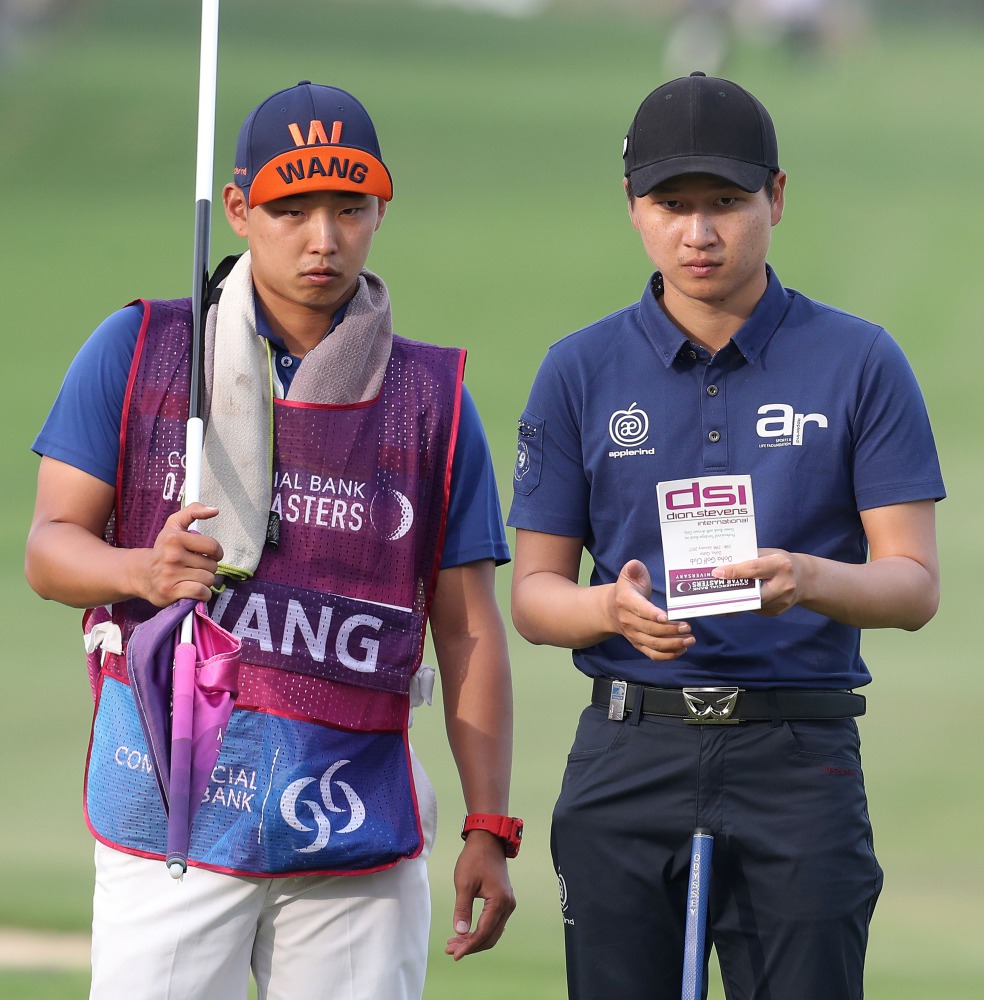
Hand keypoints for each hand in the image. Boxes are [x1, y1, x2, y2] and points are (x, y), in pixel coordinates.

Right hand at [141, 504, 222, 605]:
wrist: (142, 574)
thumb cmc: (164, 549)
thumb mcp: (174, 525)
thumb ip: (193, 511)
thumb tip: (215, 510)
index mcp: (174, 538)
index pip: (212, 547)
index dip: (216, 553)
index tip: (209, 555)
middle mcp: (171, 556)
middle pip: (212, 565)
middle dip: (208, 568)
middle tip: (196, 567)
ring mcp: (170, 575)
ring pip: (208, 579)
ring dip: (205, 581)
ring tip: (193, 578)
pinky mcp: (170, 591)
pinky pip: (201, 593)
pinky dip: (204, 594)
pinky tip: (195, 590)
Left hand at [444, 831, 515, 959]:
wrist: (488, 840)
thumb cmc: (475, 859)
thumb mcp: (464, 883)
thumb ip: (462, 909)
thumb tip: (460, 932)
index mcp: (499, 902)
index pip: (484, 933)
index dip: (469, 946)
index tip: (454, 955)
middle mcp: (508, 906)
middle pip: (490, 936)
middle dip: (470, 946)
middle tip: (450, 950)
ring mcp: (508, 904)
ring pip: (492, 931)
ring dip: (474, 940)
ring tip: (453, 943)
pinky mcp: (504, 901)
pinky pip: (493, 923)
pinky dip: (480, 931)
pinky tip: (465, 933)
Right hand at [608, 560, 694, 659]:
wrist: (611, 609)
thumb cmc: (627, 589)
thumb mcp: (628, 574)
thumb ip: (633, 568)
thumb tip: (634, 565)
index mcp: (625, 601)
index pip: (639, 609)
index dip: (652, 614)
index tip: (666, 617)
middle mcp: (628, 620)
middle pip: (650, 629)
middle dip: (670, 630)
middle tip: (687, 627)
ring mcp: (633, 635)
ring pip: (653, 644)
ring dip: (672, 644)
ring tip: (690, 639)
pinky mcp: (638, 644)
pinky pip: (653, 654)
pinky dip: (668, 655)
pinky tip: (682, 649)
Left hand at [712, 548, 804, 616]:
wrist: (805, 579)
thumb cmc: (781, 562)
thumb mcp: (768, 554)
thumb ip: (749, 559)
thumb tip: (723, 564)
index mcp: (781, 565)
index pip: (754, 569)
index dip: (734, 571)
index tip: (716, 573)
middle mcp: (784, 586)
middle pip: (751, 593)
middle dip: (729, 593)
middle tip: (708, 592)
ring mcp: (781, 602)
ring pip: (749, 603)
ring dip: (731, 600)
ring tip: (713, 596)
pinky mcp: (775, 612)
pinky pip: (752, 608)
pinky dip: (740, 603)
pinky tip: (729, 599)